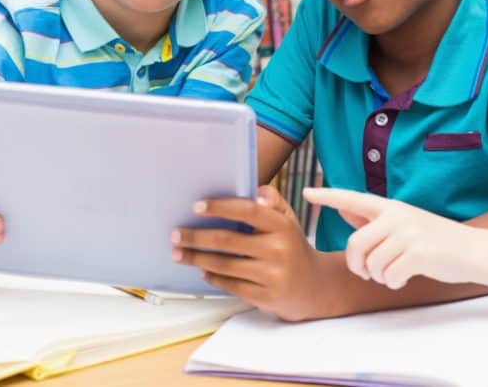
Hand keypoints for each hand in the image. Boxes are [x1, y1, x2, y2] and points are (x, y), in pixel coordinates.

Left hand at [171, 185, 327, 320]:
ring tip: (178, 253)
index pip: (248, 211)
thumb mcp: (287, 220)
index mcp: (282, 226)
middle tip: (175, 234)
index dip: (220, 207)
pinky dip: (212, 277)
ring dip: (196, 258)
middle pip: (228, 241)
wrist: (312, 286)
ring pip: (224, 265)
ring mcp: (272, 275)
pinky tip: (202, 270)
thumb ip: (271, 200)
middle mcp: (278, 249)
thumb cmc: (291, 246)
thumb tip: (253, 190)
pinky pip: (230, 285)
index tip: (196, 207)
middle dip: (196, 237)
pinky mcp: (265, 296)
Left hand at [302, 187, 475, 290]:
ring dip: (380, 277)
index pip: (353, 198)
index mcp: (391, 207)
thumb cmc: (437, 240)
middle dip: (358, 266)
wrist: (474, 251)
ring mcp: (408, 232)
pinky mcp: (418, 252)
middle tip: (369, 273)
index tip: (306, 193)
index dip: (328, 196)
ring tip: (394, 273)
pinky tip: (406, 277)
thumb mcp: (405, 223)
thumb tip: (344, 207)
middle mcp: (397, 215)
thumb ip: (374, 218)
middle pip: (355, 244)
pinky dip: (394, 283)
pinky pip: (389, 275)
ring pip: (372, 264)